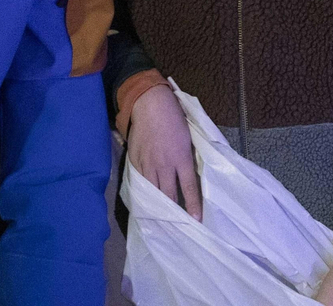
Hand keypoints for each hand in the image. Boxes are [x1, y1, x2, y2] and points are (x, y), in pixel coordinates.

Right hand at [126, 84, 202, 220]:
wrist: (151, 105)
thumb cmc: (174, 118)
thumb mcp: (189, 137)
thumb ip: (188, 157)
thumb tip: (192, 173)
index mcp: (182, 158)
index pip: (188, 187)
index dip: (192, 205)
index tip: (196, 220)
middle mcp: (165, 164)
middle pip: (169, 194)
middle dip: (173, 212)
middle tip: (178, 227)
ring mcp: (148, 164)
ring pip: (153, 191)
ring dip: (157, 207)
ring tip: (161, 222)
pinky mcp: (136, 161)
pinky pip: (140, 182)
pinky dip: (143, 193)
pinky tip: (145, 203)